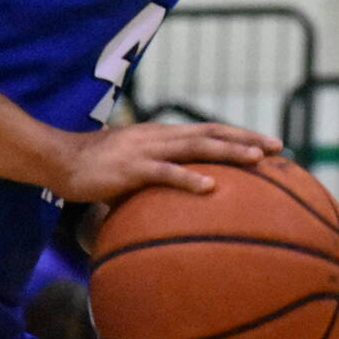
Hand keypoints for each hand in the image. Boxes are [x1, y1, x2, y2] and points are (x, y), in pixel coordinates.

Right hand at [52, 121, 278, 203]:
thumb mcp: (132, 172)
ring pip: (196, 146)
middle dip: (246, 139)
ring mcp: (146, 149)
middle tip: (279, 148)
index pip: (209, 131)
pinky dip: (189, 178)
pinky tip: (210, 187)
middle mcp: (160, 136)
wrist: (59, 161)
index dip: (239, 136)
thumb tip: (177, 208)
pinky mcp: (131, 167)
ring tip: (257, 160)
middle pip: (212, 132)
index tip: (269, 145)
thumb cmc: (95, 171)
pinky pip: (165, 173)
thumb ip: (155, 182)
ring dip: (229, 152)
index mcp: (163, 136)